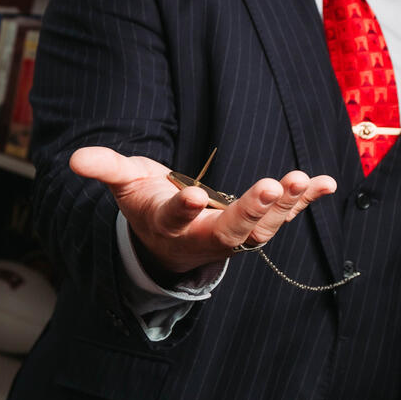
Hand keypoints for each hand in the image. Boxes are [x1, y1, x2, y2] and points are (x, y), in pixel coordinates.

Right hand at [70, 146, 336, 275]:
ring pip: (262, 228)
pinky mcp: (256, 225)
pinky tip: (326, 182)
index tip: (194, 196)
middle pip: (229, 230)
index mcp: (167, 223)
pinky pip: (284, 216)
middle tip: (267, 188)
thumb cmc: (145, 203)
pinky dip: (305, 201)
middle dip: (249, 211)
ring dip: (285, 206)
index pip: (174, 218)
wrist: (168, 241)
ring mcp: (234, 235)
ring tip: (303, 180)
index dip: (182, 208)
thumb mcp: (123, 184)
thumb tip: (74, 159)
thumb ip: (104, 169)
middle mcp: (204, 236)